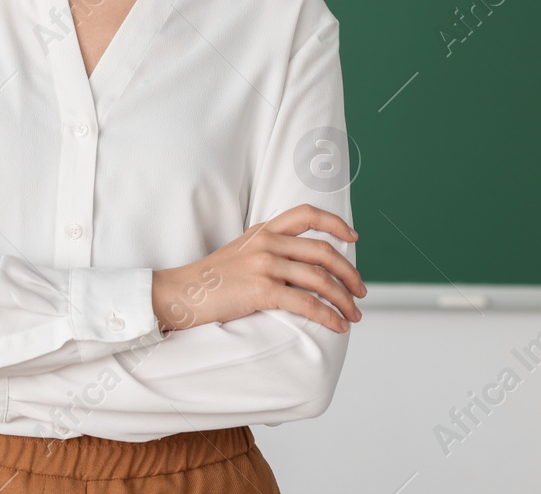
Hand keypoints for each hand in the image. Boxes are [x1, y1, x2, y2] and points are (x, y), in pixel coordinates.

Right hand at [151, 204, 363, 333]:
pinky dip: (328, 315)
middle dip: (349, 273)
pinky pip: (306, 302)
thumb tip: (301, 269)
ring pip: (320, 278)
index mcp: (263, 230)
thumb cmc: (210, 281)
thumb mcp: (240, 254)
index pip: (306, 214)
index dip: (335, 223)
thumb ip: (267, 252)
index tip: (354, 236)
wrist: (179, 293)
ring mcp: (264, 264)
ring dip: (344, 299)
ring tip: (354, 315)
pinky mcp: (261, 289)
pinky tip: (338, 325)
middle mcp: (267, 242)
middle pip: (323, 251)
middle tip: (361, 292)